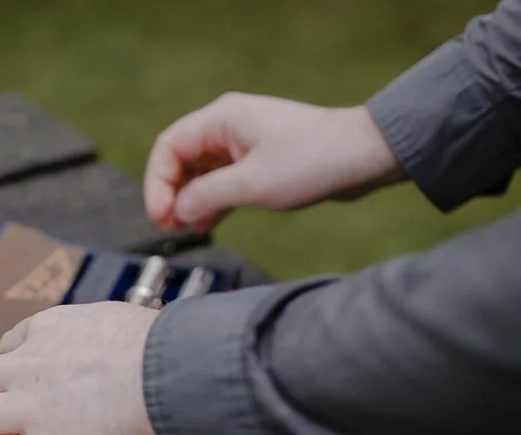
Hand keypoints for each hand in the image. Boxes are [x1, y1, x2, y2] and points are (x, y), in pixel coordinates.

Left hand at [0, 302, 163, 434]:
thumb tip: (104, 339)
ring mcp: (34, 409)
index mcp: (48, 330)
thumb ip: (94, 331)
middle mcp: (30, 367)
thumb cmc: (162, 347)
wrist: (178, 373)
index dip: (8, 374)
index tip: (20, 389)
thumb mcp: (116, 318)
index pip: (6, 347)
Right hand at [144, 92, 404, 231]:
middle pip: (181, 159)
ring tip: (185, 228)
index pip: (169, 147)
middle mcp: (228, 126)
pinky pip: (222, 181)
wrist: (363, 157)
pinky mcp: (259, 161)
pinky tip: (208, 224)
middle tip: (169, 226)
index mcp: (222, 119)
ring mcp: (244, 143)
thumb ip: (208, 196)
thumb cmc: (314, 161)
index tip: (161, 215)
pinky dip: (212, 201)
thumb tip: (178, 210)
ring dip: (190, 200)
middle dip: (171, 193)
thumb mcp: (252, 184)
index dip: (158, 183)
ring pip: (201, 172)